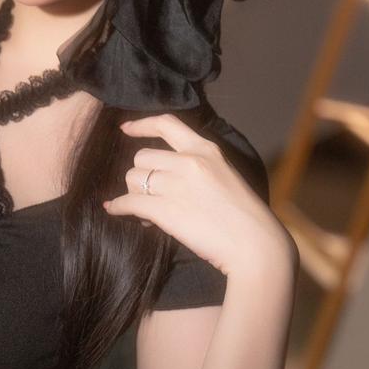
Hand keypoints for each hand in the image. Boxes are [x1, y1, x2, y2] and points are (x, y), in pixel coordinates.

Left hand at [104, 112, 291, 277]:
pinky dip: (117, 207)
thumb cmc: (245, 217)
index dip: (141, 125)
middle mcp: (188, 161)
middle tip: (151, 196)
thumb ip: (199, 167)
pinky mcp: (164, 209)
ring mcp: (175, 184)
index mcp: (206, 149)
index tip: (124, 129)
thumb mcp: (225, 175)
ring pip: (133, 179)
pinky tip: (114, 210)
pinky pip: (128, 202)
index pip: (166, 123)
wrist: (254, 245)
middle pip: (142, 157)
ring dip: (134, 194)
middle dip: (140, 176)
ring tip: (149, 213)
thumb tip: (167, 174)